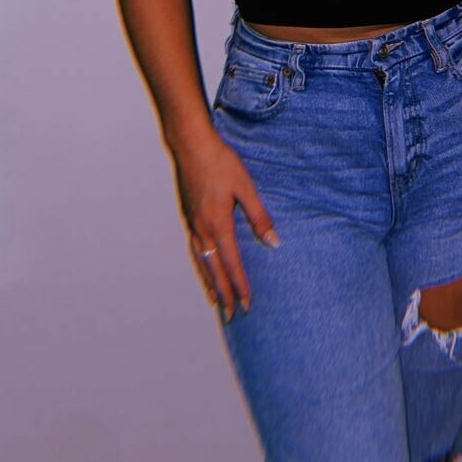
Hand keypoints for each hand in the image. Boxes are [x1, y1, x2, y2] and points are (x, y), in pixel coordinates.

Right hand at [172, 130, 279, 321]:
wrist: (191, 145)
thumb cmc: (221, 162)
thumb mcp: (246, 186)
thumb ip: (259, 216)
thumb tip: (274, 241)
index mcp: (219, 225)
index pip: (232, 264)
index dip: (240, 286)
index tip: (247, 305)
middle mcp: (203, 230)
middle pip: (214, 270)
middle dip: (224, 294)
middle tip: (231, 315)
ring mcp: (192, 224)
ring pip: (201, 263)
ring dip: (210, 283)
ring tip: (216, 301)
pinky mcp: (188, 216)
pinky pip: (194, 250)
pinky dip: (200, 266)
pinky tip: (203, 267)